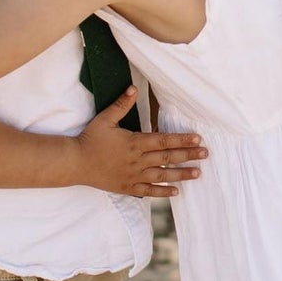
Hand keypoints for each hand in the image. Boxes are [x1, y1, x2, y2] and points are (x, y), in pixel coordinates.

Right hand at [76, 89, 205, 198]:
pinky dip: (163, 192)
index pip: (164, 140)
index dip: (182, 139)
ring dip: (181, 174)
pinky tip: (176, 192)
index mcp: (135, 142)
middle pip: (168, 158)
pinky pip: (149, 191)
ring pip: (162, 175)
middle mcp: (138, 160)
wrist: (75, 163)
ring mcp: (133, 175)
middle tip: (206, 154)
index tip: (197, 139)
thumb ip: (121, 104)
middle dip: (188, 155)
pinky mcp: (128, 187)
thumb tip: (133, 88)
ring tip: (198, 173)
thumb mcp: (105, 119)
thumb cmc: (90, 139)